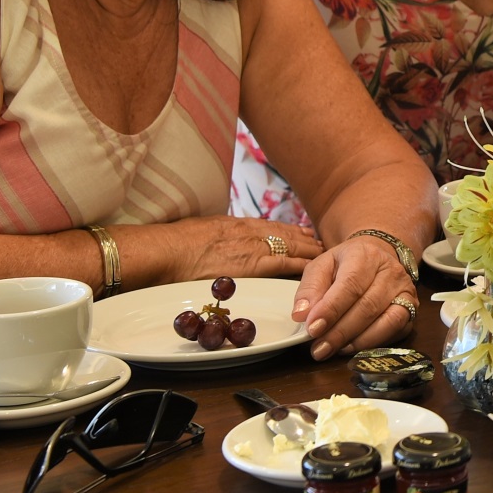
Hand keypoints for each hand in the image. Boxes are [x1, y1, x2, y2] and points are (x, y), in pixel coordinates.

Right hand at [119, 215, 323, 287]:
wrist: (169, 251)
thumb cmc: (177, 243)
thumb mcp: (202, 230)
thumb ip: (218, 235)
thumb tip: (219, 239)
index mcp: (237, 224)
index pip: (271, 226)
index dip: (289, 230)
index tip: (302, 232)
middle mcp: (250, 233)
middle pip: (286, 234)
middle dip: (304, 239)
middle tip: (321, 243)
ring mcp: (253, 248)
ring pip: (290, 246)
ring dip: (308, 250)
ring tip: (323, 253)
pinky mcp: (252, 265)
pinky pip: (283, 264)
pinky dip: (300, 265)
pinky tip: (313, 267)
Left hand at [293, 235, 417, 360]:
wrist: (377, 256)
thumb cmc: (346, 263)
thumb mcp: (322, 266)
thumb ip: (309, 288)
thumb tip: (301, 315)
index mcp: (365, 255)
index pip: (350, 285)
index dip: (331, 310)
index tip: (312, 329)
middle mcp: (391, 271)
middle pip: (368, 306)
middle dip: (340, 332)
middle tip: (318, 348)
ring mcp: (405, 291)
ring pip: (386, 321)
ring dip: (357, 341)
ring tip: (333, 350)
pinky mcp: (411, 309)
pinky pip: (396, 330)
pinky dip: (374, 343)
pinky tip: (352, 347)